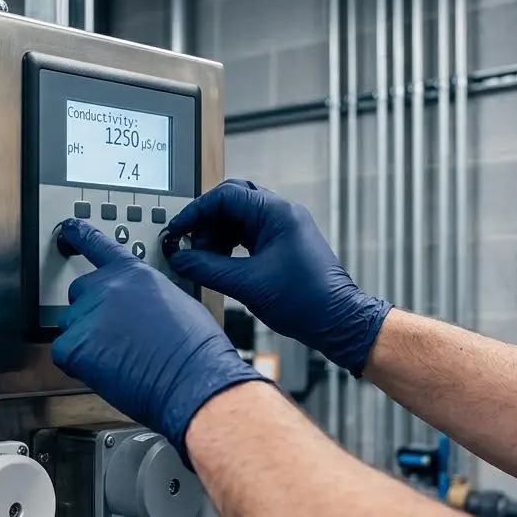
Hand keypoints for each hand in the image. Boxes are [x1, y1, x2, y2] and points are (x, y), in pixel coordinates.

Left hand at [51, 218, 265, 460]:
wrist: (193, 379)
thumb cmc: (195, 350)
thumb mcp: (177, 302)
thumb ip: (146, 296)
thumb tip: (138, 306)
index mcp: (134, 274)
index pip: (98, 245)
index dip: (79, 236)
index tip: (67, 228)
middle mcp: (107, 287)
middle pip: (79, 293)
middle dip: (91, 313)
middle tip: (115, 338)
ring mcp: (89, 314)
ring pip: (70, 325)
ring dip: (85, 340)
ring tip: (118, 358)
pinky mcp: (75, 345)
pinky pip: (62, 352)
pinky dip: (76, 364)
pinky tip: (105, 370)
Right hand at [167, 178, 391, 374]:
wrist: (337, 320)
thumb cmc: (306, 300)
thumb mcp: (247, 284)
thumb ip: (208, 268)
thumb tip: (181, 259)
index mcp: (277, 213)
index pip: (225, 196)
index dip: (196, 212)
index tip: (179, 230)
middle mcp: (281, 214)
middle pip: (230, 202)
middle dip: (206, 222)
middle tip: (191, 244)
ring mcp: (282, 228)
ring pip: (237, 219)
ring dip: (216, 235)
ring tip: (204, 259)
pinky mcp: (281, 244)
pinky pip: (247, 234)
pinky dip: (228, 245)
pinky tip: (219, 263)